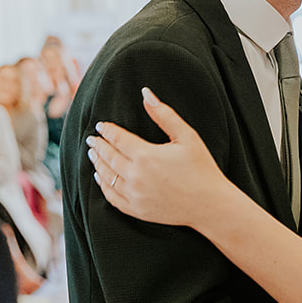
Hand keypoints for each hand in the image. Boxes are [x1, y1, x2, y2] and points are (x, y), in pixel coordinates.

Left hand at [86, 90, 230, 227]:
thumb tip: (145, 93)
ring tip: (93, 154)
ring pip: (106, 176)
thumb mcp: (187, 136)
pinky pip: (111, 197)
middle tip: (91, 138)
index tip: (101, 125)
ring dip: (98, 163)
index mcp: (146, 155)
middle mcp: (136, 176)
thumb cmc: (202, 168)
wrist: (210, 205)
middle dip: (98, 145)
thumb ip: (164, 114)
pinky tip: (100, 178)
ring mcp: (134, 195)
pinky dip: (103, 186)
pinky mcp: (137, 210)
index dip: (107, 130)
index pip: (117, 139)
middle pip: (108, 157)